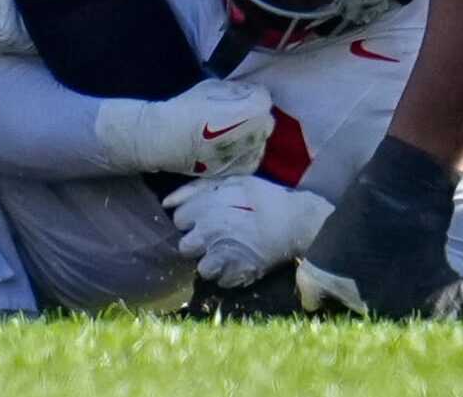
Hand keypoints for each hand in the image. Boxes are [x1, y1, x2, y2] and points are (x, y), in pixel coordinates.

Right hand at [93, 78, 273, 176]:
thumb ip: (236, 89)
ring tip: (229, 129)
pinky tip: (231, 144)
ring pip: (260, 138)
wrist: (167, 138)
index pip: (263, 96)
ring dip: (251, 132)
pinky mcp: (242, 169)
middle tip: (233, 111)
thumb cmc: (187, 108)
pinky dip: (247, 150)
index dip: (249, 92)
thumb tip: (246, 93)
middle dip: (253, 113)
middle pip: (265, 118)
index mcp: (255, 109)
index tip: (236, 94)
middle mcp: (259, 133)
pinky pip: (253, 156)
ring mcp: (252, 153)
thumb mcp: (213, 85)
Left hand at [164, 176, 333, 287]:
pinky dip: (228, 275)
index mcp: (201, 210)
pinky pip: (221, 281)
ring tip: (226, 254)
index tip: (205, 219)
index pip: (179, 220)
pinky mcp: (238, 273)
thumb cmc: (263, 196)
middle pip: (185, 247)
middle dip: (197, 243)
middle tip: (214, 238)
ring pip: (202, 268)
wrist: (296, 221)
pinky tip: (238, 264)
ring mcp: (221, 256)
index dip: (192, 219)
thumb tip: (166, 202)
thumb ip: (194, 190)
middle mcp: (206, 235)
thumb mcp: (229, 181)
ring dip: (211, 262)